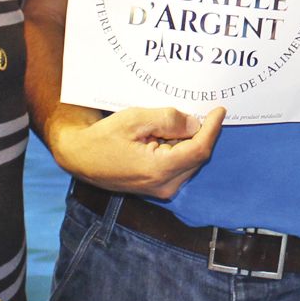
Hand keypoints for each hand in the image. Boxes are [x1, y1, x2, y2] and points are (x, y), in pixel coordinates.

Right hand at [44, 102, 224, 199]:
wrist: (80, 158)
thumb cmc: (103, 138)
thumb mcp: (134, 119)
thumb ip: (167, 120)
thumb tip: (195, 124)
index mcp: (159, 170)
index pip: (200, 149)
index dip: (213, 128)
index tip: (219, 110)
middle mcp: (164, 186)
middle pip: (197, 156)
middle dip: (200, 133)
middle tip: (196, 110)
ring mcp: (161, 190)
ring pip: (190, 161)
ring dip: (188, 141)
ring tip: (172, 123)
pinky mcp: (158, 188)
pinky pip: (180, 166)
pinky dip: (180, 149)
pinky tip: (167, 135)